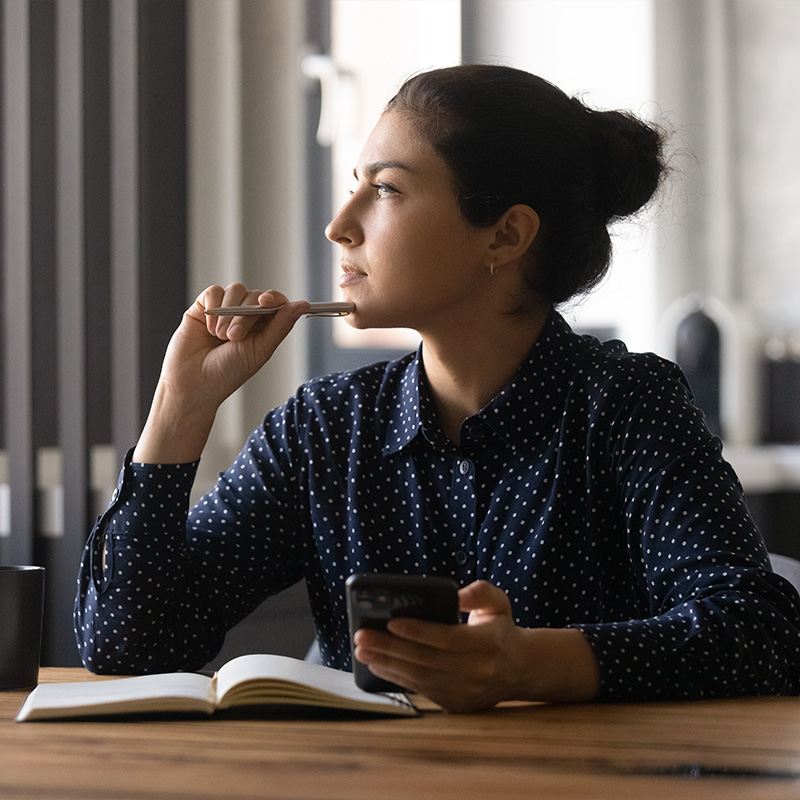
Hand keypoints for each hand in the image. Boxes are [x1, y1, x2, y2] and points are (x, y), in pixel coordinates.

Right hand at [133, 284, 307, 462]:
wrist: (194, 383)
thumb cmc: (228, 373)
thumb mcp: (260, 350)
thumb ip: (281, 325)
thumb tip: (302, 305)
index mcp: (263, 327)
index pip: (275, 302)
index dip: (273, 298)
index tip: (265, 302)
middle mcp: (245, 317)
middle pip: (255, 295)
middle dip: (246, 315)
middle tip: (234, 337)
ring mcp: (224, 311)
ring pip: (235, 290)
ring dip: (229, 313)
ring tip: (221, 337)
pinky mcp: (203, 308)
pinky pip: (214, 291)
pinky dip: (213, 307)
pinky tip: (209, 328)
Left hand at [353, 580, 599, 711]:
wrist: (520, 669)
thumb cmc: (499, 628)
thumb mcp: (498, 602)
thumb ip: (479, 592)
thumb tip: (456, 595)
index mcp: (488, 643)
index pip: (447, 638)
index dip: (418, 631)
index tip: (391, 622)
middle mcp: (478, 672)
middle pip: (426, 660)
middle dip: (390, 648)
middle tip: (362, 636)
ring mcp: (466, 692)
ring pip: (420, 678)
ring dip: (387, 664)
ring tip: (362, 650)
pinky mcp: (456, 705)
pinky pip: (421, 690)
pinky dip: (397, 677)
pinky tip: (378, 664)